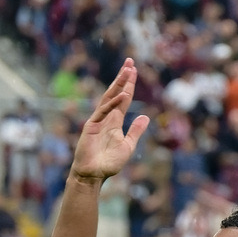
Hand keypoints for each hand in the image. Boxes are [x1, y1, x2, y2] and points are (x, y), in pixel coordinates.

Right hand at [71, 58, 149, 180]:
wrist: (93, 174)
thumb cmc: (109, 163)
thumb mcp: (128, 146)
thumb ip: (136, 131)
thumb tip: (145, 116)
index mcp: (115, 121)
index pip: (124, 99)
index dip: (129, 85)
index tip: (134, 70)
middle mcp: (107, 117)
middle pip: (116, 92)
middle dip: (123, 77)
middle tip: (130, 62)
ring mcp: (98, 119)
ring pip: (109, 97)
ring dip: (119, 83)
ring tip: (128, 70)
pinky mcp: (91, 125)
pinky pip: (104, 111)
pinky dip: (114, 103)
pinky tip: (123, 94)